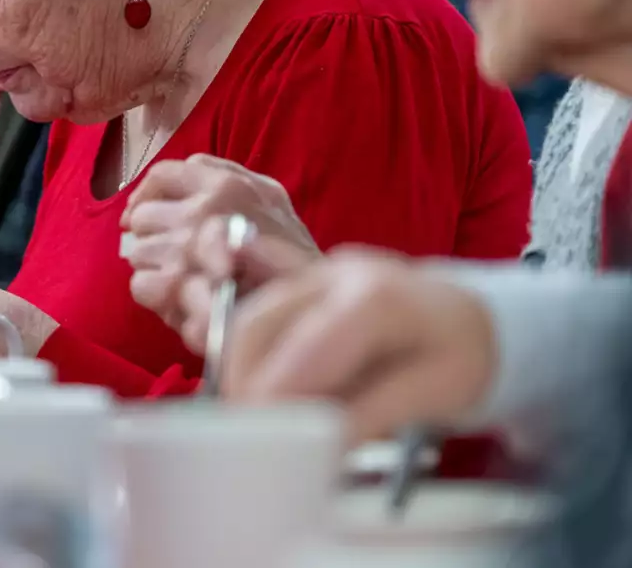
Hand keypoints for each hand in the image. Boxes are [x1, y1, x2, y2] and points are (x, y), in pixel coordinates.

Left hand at [120, 154, 317, 351]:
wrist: (310, 309)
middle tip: (170, 253)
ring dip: (155, 266)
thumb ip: (227, 177)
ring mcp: (190, 248)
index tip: (142, 213)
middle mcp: (205, 209)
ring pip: (138, 251)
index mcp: (227, 183)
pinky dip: (154, 294)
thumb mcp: (269, 198)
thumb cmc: (292, 256)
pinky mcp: (179, 286)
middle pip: (143, 215)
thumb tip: (180, 175)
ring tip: (181, 278)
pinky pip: (141, 283)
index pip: (163, 174)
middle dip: (152, 235)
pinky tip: (176, 299)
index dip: (145, 194)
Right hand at [225, 250, 497, 444]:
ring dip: (241, 369)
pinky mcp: (304, 284)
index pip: (303, 349)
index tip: (258, 436)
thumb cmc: (464, 357)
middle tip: (242, 431)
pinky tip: (266, 392)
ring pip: (251, 318)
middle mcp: (334, 274)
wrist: (479, 318)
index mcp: (373, 299)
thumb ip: (371, 417)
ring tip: (253, 416)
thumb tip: (316, 447)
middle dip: (241, 381)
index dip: (273, 394)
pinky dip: (253, 356)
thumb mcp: (433, 395)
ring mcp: (315, 273)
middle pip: (258, 324)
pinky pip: (261, 316)